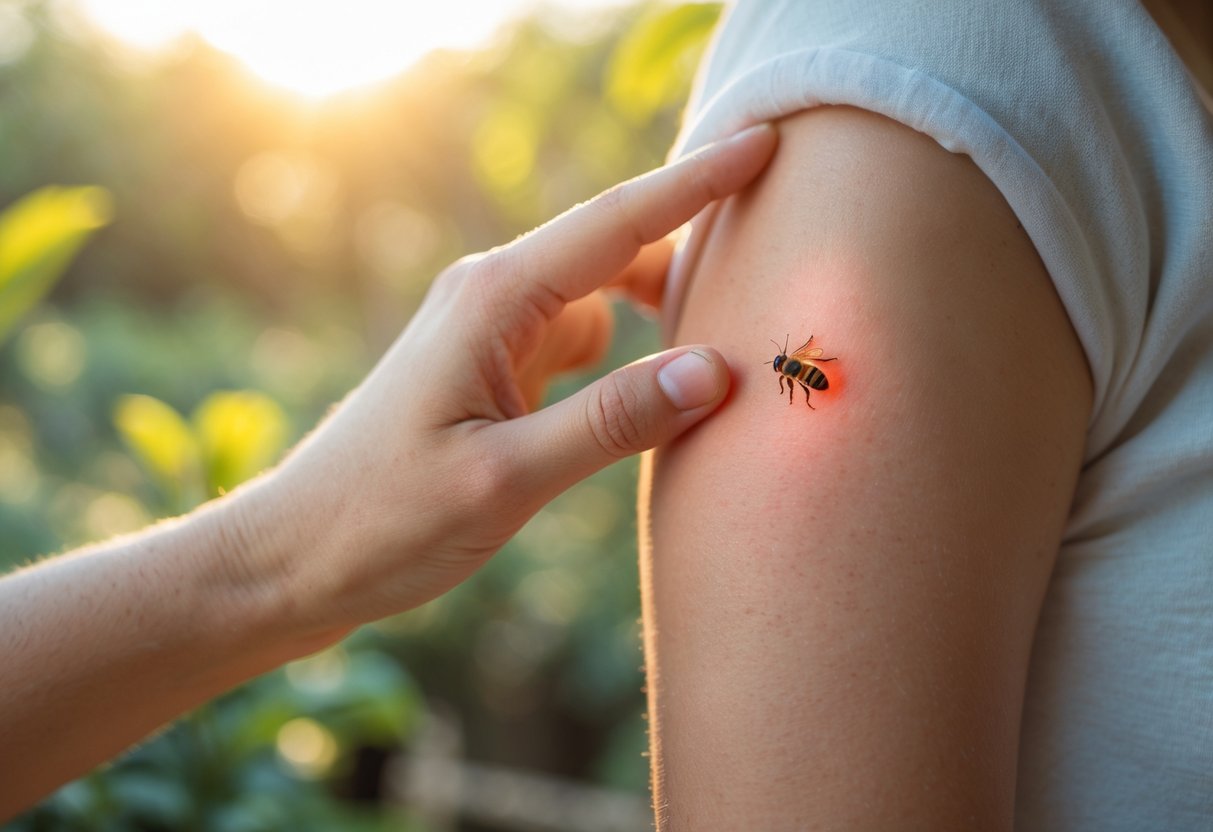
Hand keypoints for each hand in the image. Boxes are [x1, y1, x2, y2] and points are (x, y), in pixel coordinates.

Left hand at [243, 123, 777, 632]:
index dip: (698, 182)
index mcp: (495, 300)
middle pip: (616, 250)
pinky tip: (655, 391)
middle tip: (771, 263)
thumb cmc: (382, 520)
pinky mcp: (491, 372)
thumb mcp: (504, 480)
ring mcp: (490, 334)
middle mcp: (493, 298)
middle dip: (690, 249)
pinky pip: (577, 342)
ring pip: (601, 300)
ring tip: (726, 343)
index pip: (618, 223)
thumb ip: (611, 423)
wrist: (293, 558)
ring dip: (658, 314)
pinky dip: (624, 357)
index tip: (763, 140)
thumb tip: (716, 371)